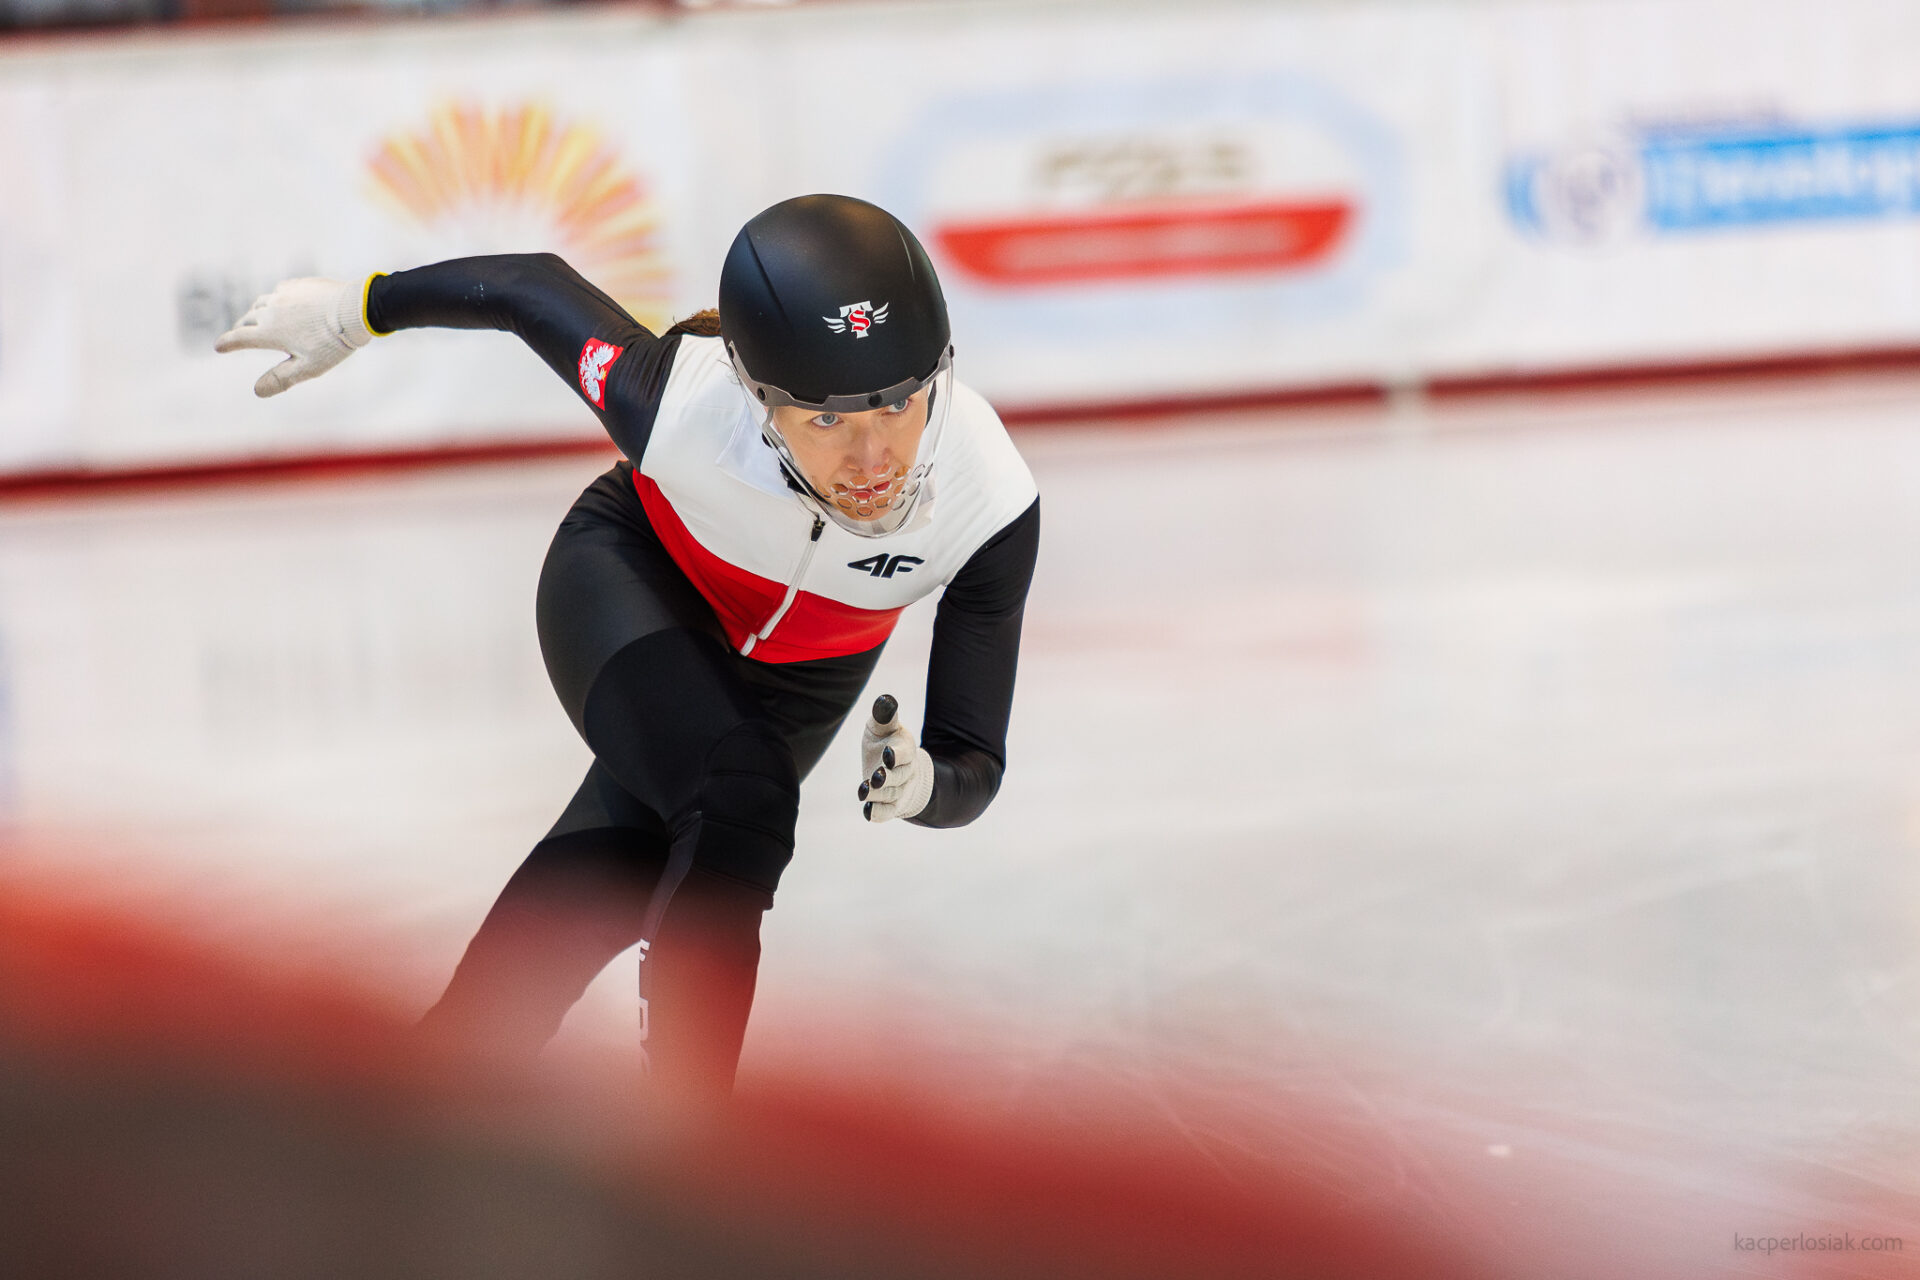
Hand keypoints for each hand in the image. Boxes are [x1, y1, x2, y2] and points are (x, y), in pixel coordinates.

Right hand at [214, 276, 374, 396]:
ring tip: (259, 319)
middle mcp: (271, 310)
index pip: (239, 338)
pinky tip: (282, 302)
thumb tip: (256, 391)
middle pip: (248, 319)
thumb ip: (281, 379)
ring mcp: (284, 294)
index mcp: (270, 332)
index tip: (218, 346)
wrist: (355, 309)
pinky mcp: (299, 284)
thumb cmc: (333, 343)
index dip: (227, 343)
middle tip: (239, 334)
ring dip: (257, 312)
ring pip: (262, 303)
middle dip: (241, 328)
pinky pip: (280, 291)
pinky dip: (276, 299)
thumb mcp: (308, 368)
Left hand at [858, 693, 933, 822]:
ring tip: (864, 790)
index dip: (897, 755)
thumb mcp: (883, 728)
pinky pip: (886, 813)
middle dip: (887, 778)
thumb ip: (884, 717)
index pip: (905, 753)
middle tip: (876, 776)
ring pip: (891, 796)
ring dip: (878, 795)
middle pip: (899, 777)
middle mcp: (905, 772)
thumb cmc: (886, 744)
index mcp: (905, 750)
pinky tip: (867, 811)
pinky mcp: (890, 806)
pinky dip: (878, 813)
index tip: (887, 753)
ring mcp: (898, 791)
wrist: (895, 770)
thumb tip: (885, 700)